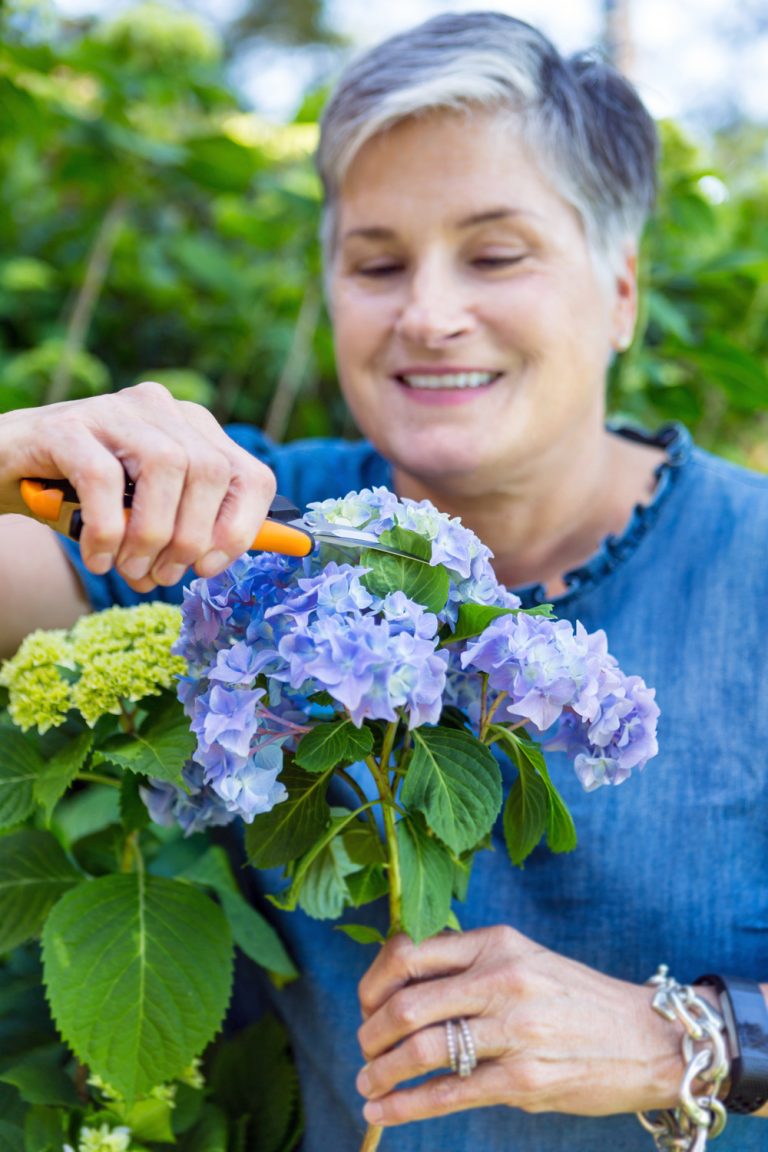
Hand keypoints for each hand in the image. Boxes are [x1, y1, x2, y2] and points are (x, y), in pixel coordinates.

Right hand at [0, 381, 275, 590]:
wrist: (4, 469)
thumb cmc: (82, 497)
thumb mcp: (143, 517)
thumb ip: (184, 534)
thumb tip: (211, 566)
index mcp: (192, 428)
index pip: (251, 475)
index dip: (242, 529)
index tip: (210, 569)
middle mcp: (161, 409)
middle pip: (212, 473)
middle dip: (192, 539)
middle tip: (162, 576)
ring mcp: (115, 410)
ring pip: (166, 468)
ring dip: (152, 534)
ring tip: (130, 568)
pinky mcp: (69, 425)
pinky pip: (104, 480)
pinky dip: (106, 529)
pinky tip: (96, 557)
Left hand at [356, 927, 683, 1125]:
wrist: (647, 1037)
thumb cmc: (575, 999)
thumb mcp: (524, 960)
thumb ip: (470, 966)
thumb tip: (401, 987)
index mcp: (497, 942)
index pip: (411, 952)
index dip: (374, 983)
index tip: (366, 1004)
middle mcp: (502, 979)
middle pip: (408, 1003)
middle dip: (371, 1031)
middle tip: (363, 1047)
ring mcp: (513, 1030)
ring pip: (422, 1050)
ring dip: (382, 1070)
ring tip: (366, 1083)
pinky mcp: (524, 1079)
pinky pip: (449, 1093)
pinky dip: (406, 1105)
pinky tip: (383, 1112)